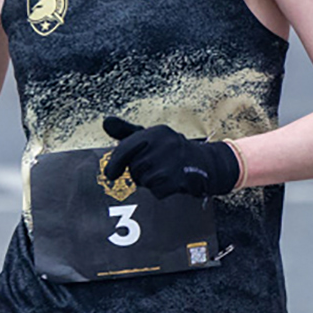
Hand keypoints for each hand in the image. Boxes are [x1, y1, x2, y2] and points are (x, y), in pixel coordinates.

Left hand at [100, 115, 240, 196]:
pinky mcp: (179, 178)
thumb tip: (106, 122)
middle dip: (139, 172)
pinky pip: (156, 191)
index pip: (125, 148)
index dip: (114, 163)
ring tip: (164, 173)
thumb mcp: (152, 137)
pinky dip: (161, 191)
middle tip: (154, 168)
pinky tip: (171, 182)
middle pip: (133, 168)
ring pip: (144, 181)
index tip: (110, 174)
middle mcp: (165, 144)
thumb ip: (127, 132)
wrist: (206, 163)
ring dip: (150, 182)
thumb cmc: (171, 151)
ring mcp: (173, 161)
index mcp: (156, 132)